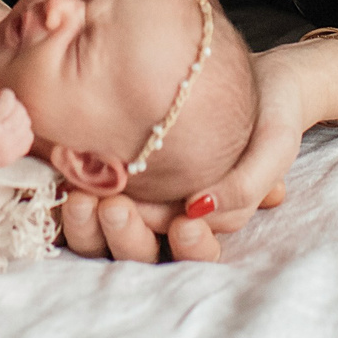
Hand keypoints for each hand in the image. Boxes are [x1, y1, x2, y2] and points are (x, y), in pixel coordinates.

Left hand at [56, 44, 316, 263]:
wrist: (258, 82)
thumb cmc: (271, 119)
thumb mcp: (273, 149)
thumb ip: (246, 186)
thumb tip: (198, 208)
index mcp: (210, 228)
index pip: (191, 256)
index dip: (186, 248)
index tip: (186, 223)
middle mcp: (169, 223)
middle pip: (140, 253)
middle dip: (126, 237)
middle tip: (116, 209)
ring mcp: (137, 204)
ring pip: (104, 237)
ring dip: (90, 226)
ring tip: (82, 197)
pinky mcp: (108, 179)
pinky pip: (84, 202)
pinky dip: (71, 197)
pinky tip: (64, 177)